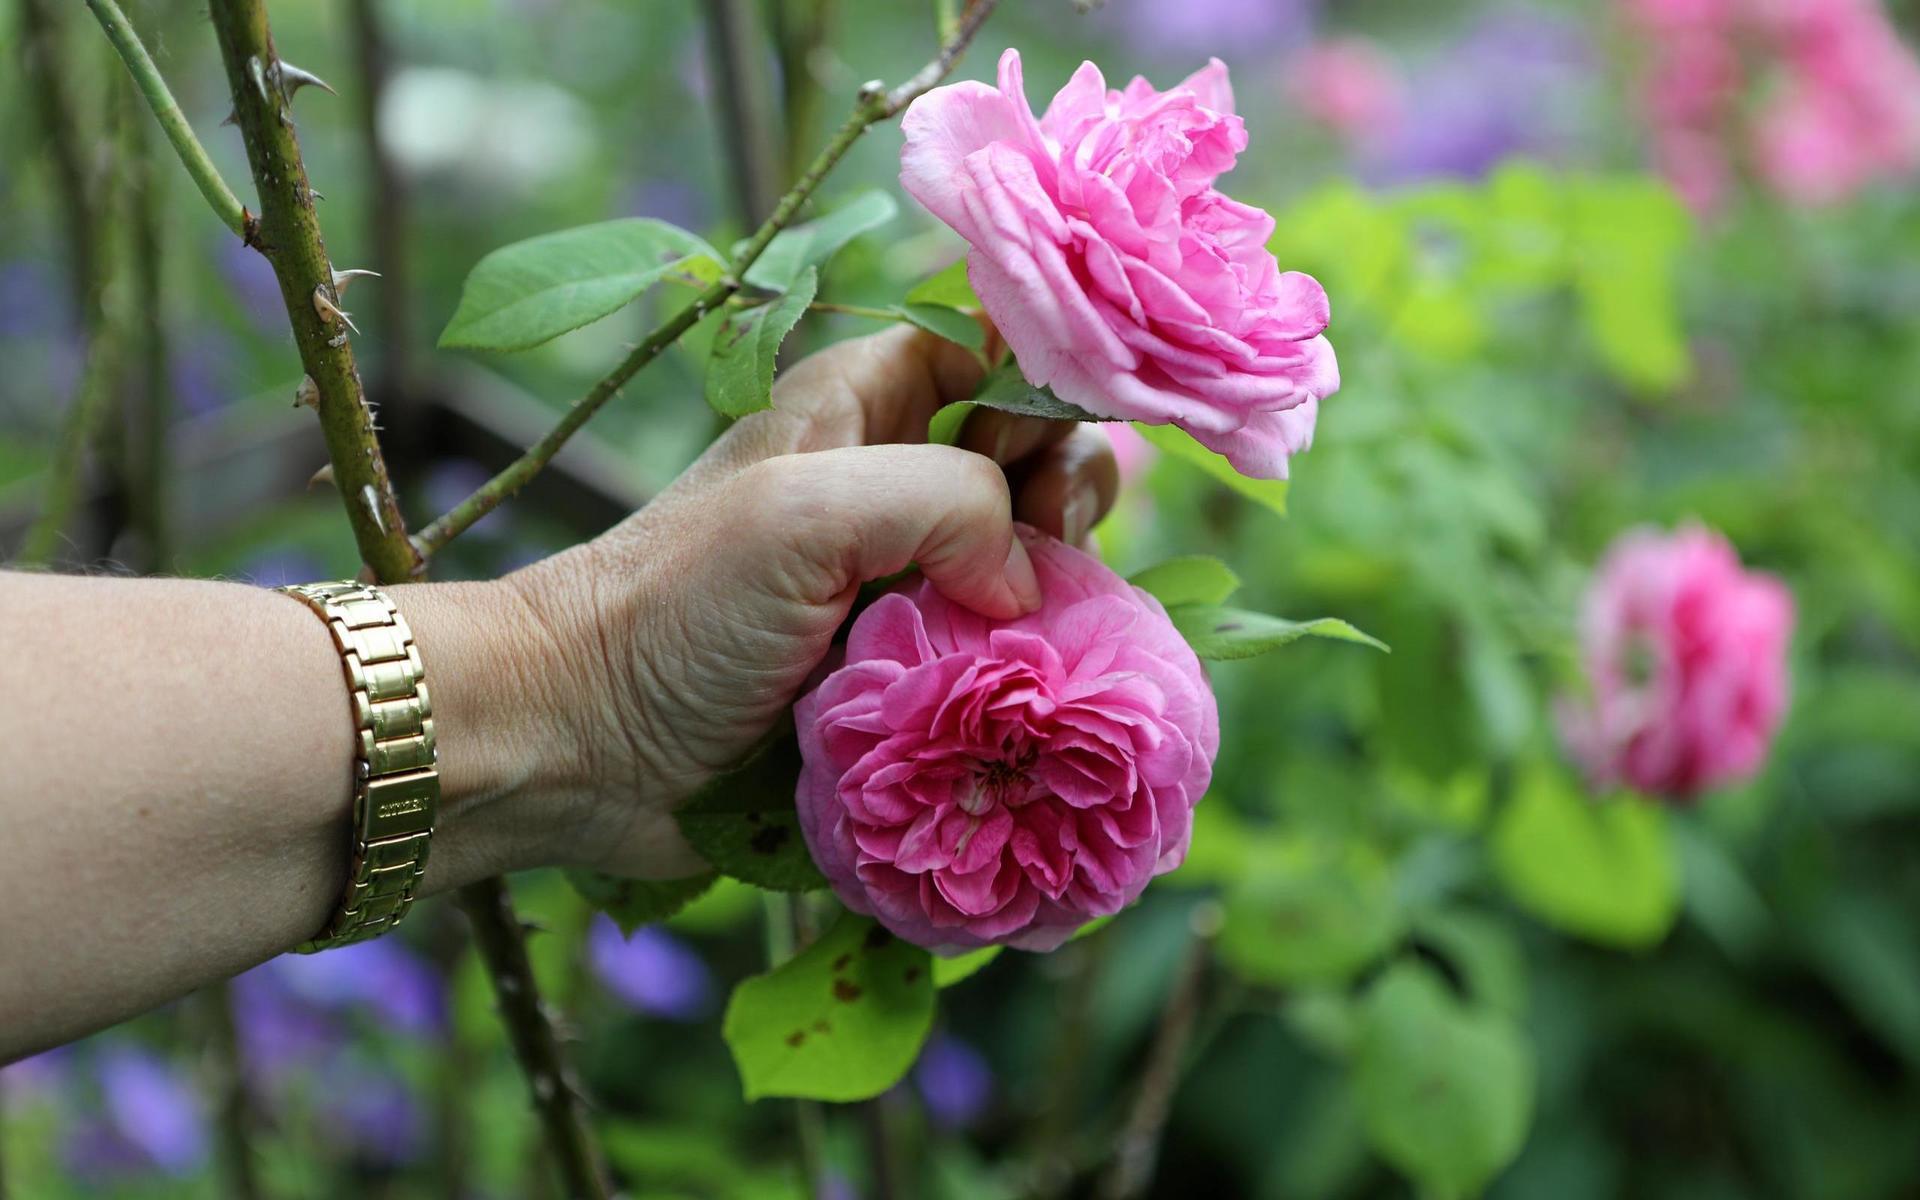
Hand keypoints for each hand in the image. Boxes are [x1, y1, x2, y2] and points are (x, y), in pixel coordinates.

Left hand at [501, 326, 1119, 877]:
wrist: (582, 742)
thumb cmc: (674, 611)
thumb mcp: (804, 514)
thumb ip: (947, 500)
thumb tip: (1028, 583)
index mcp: (866, 400)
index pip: (1005, 351)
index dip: (1049, 394)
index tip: (1047, 473)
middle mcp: (893, 475)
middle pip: (1037, 458)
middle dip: (1062, 507)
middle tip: (1031, 571)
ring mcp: (902, 575)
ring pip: (1031, 561)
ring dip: (1050, 600)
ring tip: (1011, 645)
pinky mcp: (903, 664)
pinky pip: (999, 648)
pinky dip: (1023, 667)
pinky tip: (1016, 694)